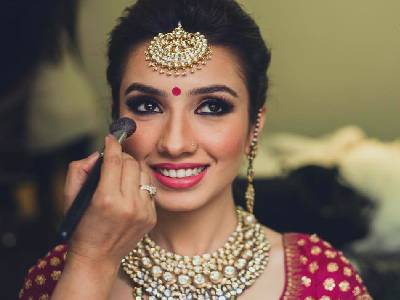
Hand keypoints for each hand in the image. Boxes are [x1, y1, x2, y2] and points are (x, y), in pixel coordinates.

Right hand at [63, 134, 156, 266]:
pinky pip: (149, 190)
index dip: (112, 144)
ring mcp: (143, 212)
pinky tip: (129, 192)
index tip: (111, 138)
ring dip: (133, 170)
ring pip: (143, 174)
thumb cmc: (81, 227)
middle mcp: (128, 204)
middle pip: (131, 163)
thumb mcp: (70, 198)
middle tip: (114, 159)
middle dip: (122, 157)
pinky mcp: (151, 217)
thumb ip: (79, 170)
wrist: (98, 258)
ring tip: (122, 176)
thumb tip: (98, 154)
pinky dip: (139, 186)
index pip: (114, 160)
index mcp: (106, 199)